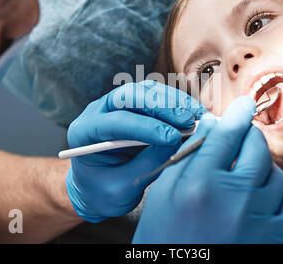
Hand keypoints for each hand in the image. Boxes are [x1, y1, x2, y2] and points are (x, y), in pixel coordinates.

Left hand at [66, 80, 206, 221]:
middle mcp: (99, 111)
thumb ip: (146, 165)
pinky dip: (177, 103)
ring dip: (173, 101)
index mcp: (85, 132)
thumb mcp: (121, 188)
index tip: (172, 138)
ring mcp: (117, 105)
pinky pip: (157, 96)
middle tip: (188, 121)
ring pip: (146, 91)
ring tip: (197, 116)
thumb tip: (176, 142)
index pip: (116, 121)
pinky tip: (194, 114)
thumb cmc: (103, 192)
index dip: (146, 127)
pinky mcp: (135, 106)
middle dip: (162, 106)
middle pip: (130, 95)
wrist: (96, 188)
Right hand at [132, 96, 282, 242]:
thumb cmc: (165, 235)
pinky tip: (259, 196)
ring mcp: (258, 218)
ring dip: (260, 166)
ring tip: (243, 174)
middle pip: (256, 147)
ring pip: (275, 173)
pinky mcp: (273, 236)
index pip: (227, 135)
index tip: (244, 105)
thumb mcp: (164, 192)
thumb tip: (210, 125)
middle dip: (248, 137)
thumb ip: (187, 156)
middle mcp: (234, 198)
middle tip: (238, 140)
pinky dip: (276, 194)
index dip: (237, 114)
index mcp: (201, 184)